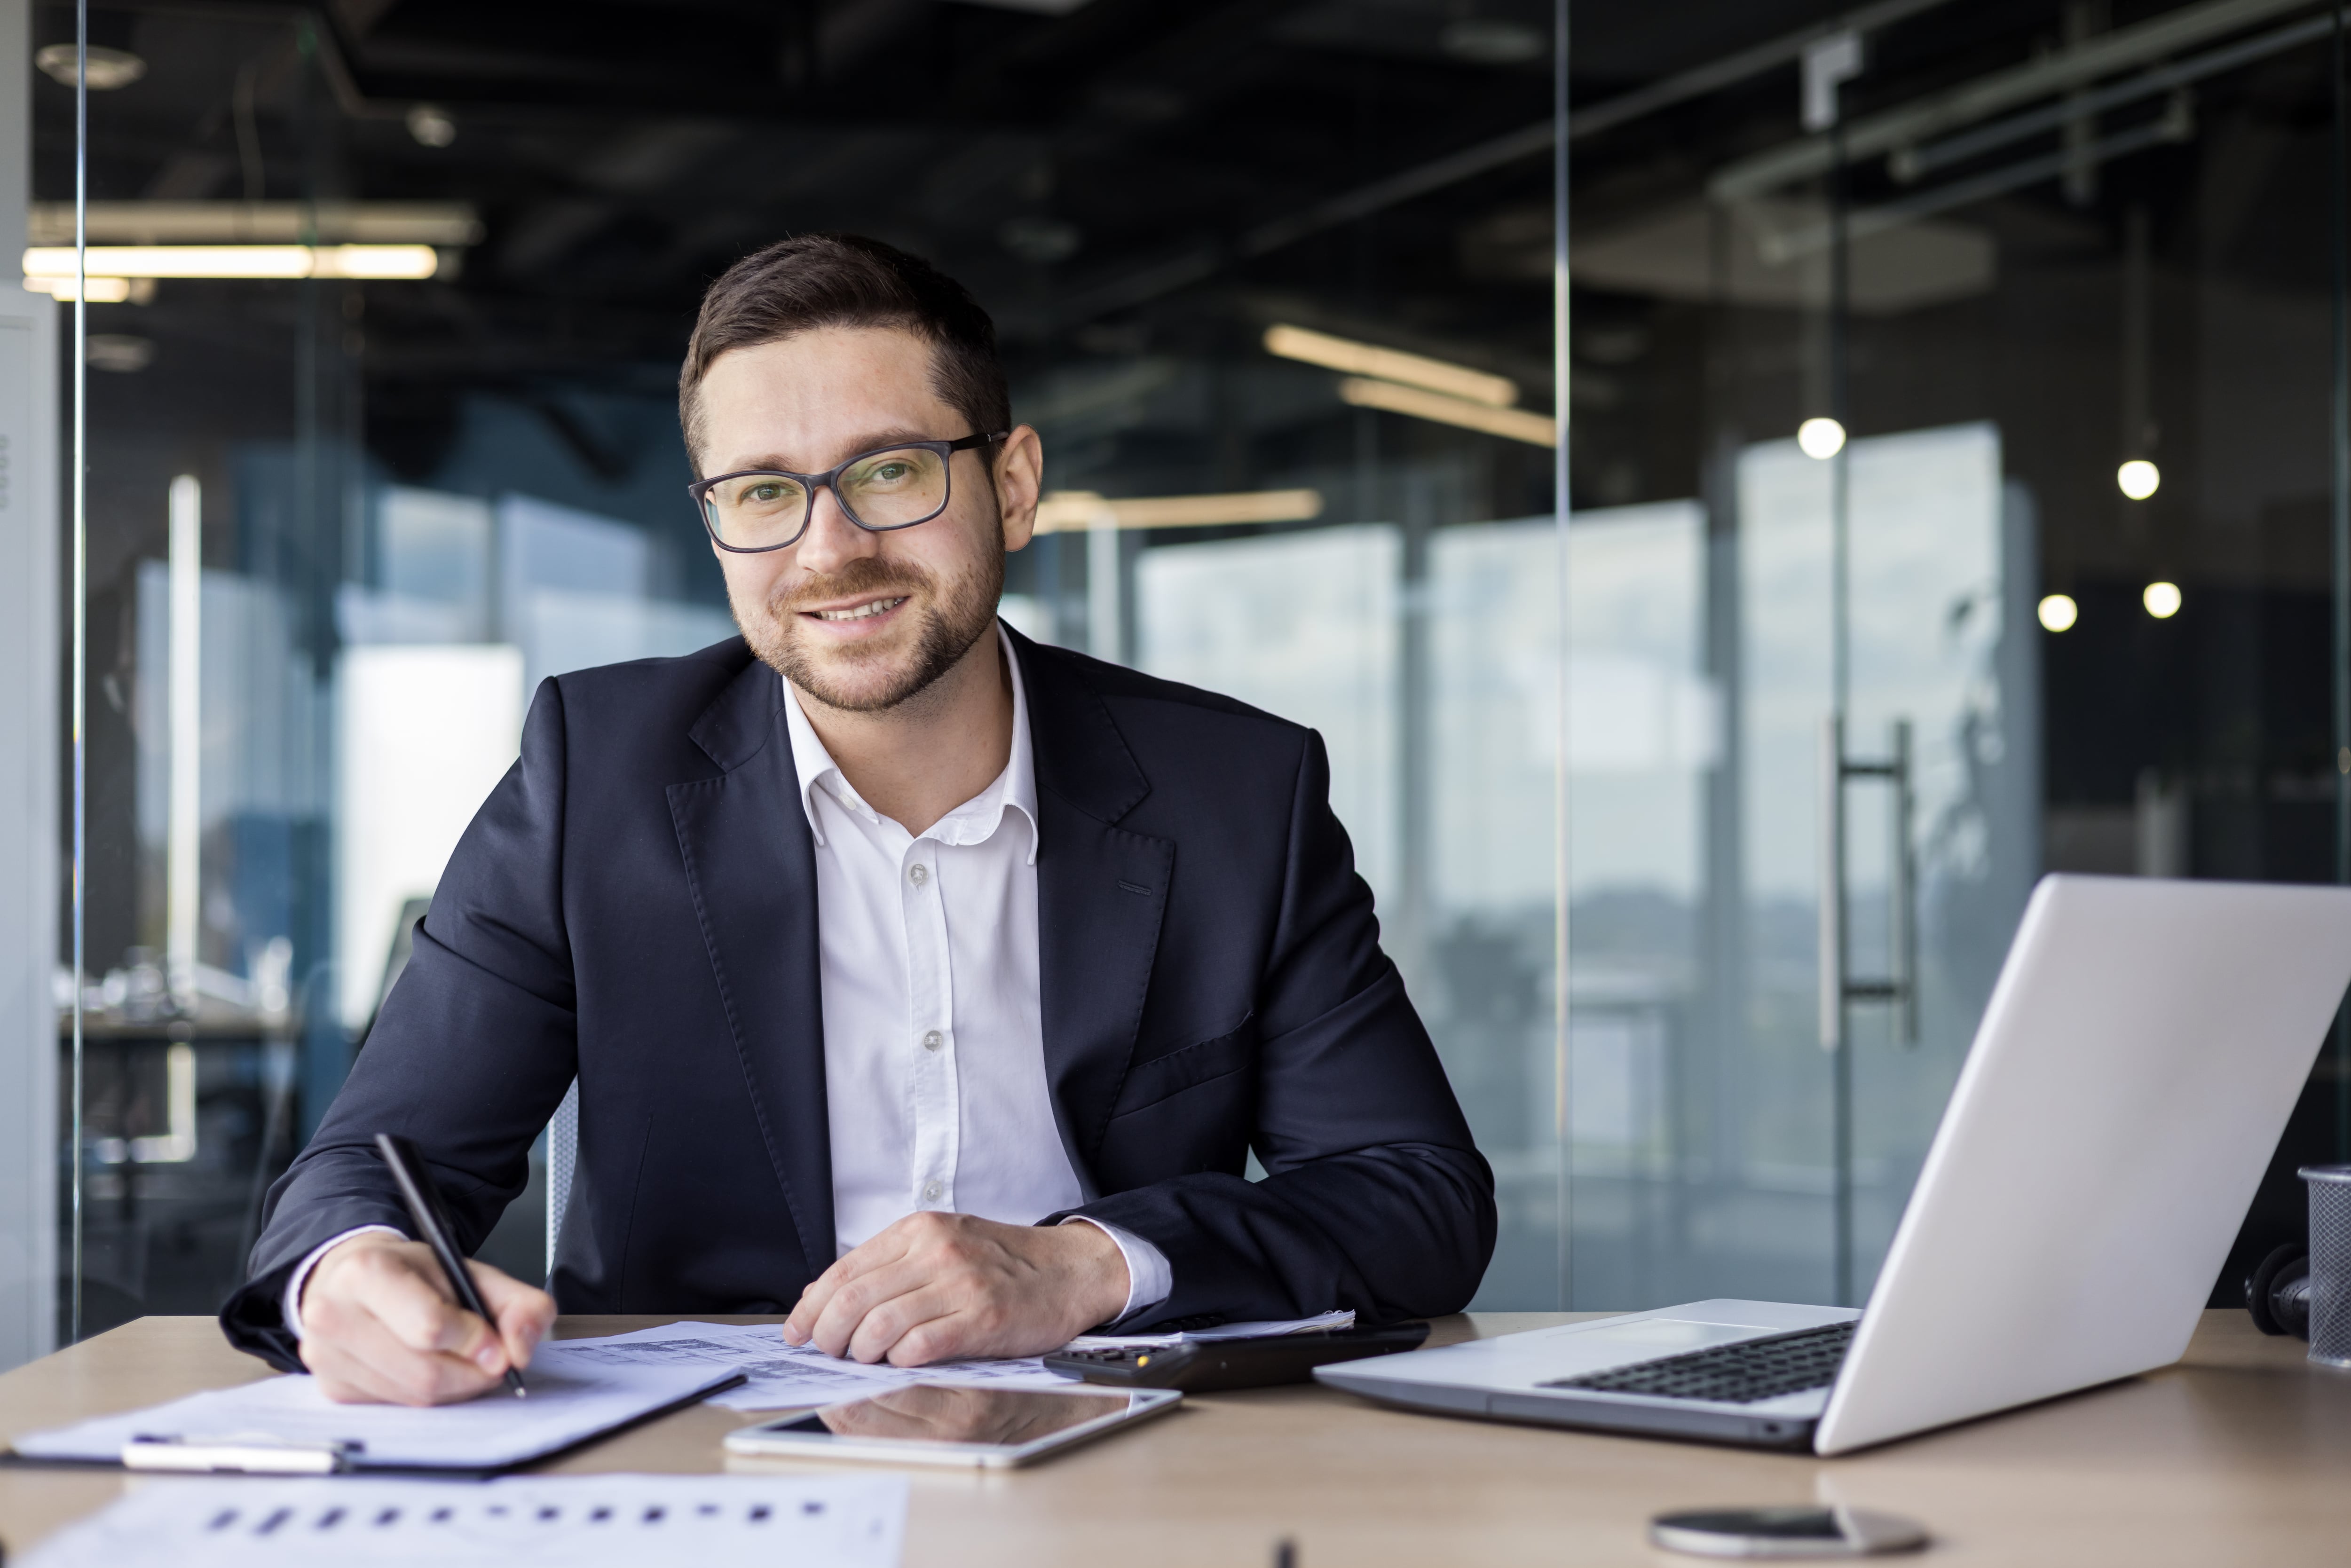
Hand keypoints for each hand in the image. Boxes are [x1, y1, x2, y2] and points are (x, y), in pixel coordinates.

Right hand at [296, 1233, 554, 1405]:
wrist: (354, 1277)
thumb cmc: (413, 1273)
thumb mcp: (472, 1271)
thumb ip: (517, 1303)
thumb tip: (520, 1349)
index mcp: (366, 1271)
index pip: (430, 1327)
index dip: (475, 1342)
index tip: (496, 1345)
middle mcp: (332, 1314)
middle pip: (423, 1371)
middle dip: (471, 1373)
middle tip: (490, 1362)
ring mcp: (324, 1355)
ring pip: (411, 1396)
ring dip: (453, 1388)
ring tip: (464, 1363)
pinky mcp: (329, 1386)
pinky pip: (394, 1407)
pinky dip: (426, 1396)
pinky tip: (430, 1369)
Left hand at [782, 1213, 1128, 1365]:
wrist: (1069, 1269)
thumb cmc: (1001, 1264)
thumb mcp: (940, 1245)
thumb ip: (885, 1266)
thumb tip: (819, 1295)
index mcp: (919, 1230)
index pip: (843, 1270)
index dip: (811, 1307)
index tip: (797, 1331)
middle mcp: (936, 1251)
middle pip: (853, 1299)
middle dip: (828, 1335)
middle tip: (827, 1353)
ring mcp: (961, 1283)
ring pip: (881, 1325)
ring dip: (861, 1353)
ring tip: (865, 1361)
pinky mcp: (984, 1318)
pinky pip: (921, 1345)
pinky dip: (901, 1360)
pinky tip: (902, 1362)